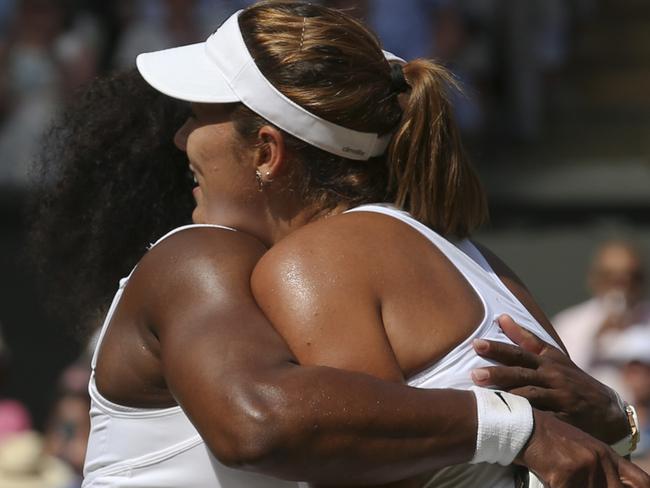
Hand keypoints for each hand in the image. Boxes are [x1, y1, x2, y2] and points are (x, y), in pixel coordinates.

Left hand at [471, 315, 628, 443]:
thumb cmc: (570, 379)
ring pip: (530, 395)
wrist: (607, 410)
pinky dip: (526, 417)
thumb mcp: (553, 356)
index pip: (520, 351)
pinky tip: (509, 419)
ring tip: (484, 398)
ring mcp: (559, 397)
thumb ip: (526, 338)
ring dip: (507, 396)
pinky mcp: (565, 418)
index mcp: (547, 360)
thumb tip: (502, 317)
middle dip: (497, 373)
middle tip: (473, 374)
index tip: (477, 344)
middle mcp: (553, 376)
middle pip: (521, 373)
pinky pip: (542, 418)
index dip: (498, 347)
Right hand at [518, 410, 649, 486]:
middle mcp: (600, 460)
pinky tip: (551, 482)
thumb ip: (598, 468)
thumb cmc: (548, 441)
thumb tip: (608, 485)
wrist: (523, 426)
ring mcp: (585, 466)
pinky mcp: (566, 473)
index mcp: (607, 454)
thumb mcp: (580, 450)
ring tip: (562, 482)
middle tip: (581, 486)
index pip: (642, 483)